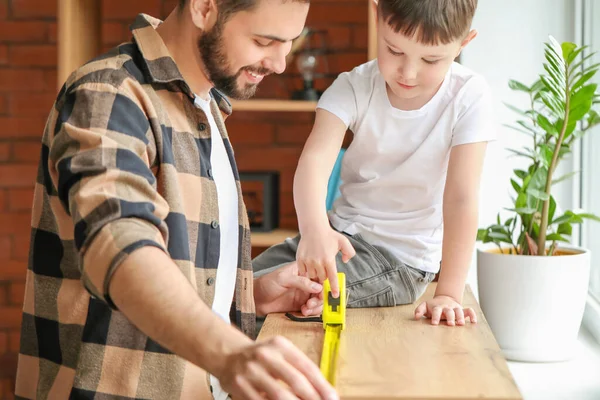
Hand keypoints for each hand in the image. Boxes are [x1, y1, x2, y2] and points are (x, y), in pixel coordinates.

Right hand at [219, 335, 337, 399]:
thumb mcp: (280, 353)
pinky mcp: (240, 386)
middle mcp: (266, 355)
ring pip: (279, 395)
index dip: (322, 385)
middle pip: (296, 381)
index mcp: (281, 345)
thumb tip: (323, 391)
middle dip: (313, 398)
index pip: (307, 367)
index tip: (333, 398)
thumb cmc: (262, 357)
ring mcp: (251, 371)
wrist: (227, 354)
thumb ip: (298, 368)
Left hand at [254, 261, 323, 316]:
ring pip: (318, 301)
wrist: (256, 299)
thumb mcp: (283, 279)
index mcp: (303, 272)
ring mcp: (304, 295)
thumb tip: (318, 287)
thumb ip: (301, 282)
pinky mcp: (300, 306)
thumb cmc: (267, 283)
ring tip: (306, 309)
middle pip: (321, 291)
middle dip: (319, 298)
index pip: (319, 276)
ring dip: (316, 306)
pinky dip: (311, 312)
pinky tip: (304, 312)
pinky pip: (311, 310)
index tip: (322, 293)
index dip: (324, 285)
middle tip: (311, 303)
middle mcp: (306, 283)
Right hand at [296, 228, 354, 297]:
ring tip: (317, 267)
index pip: (332, 278)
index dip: (334, 288)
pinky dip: (306, 272)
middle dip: (325, 278)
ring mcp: (308, 261)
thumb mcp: (344, 241)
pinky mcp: (300, 260)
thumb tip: (345, 261)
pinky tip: (310, 266)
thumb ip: (349, 252)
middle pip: (322, 279)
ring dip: (315, 275)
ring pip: (312, 276)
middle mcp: (318, 262)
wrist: (314, 228)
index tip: (335, 295)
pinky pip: (303, 272)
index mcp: (329, 259)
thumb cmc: (329, 235)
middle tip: (325, 273)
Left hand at [414, 295, 477, 325]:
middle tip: (450, 324)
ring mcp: (455, 308)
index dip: (435, 316)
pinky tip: (474, 322)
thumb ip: (419, 310)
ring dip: (460, 317)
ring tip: (461, 324)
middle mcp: (447, 307)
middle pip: (449, 311)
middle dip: (450, 317)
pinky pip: (469, 311)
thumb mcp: (425, 306)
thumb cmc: (433, 306)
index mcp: (437, 307)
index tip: (434, 323)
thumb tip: (416, 317)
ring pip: (459, 311)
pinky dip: (472, 315)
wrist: (444, 298)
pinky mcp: (462, 310)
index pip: (436, 311)